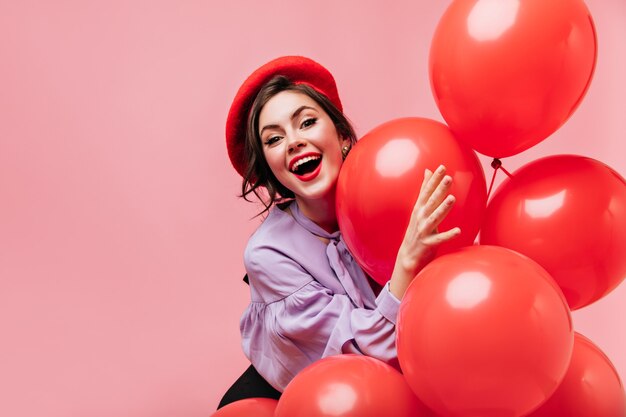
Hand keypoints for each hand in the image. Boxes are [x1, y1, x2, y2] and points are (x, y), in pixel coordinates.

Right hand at [389, 164, 460, 298]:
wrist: (408, 255)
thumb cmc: (417, 229)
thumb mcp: (419, 208)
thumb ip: (425, 190)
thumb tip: (428, 171)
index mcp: (419, 208)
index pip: (426, 191)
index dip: (434, 180)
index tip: (442, 167)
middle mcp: (420, 217)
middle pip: (431, 202)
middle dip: (439, 190)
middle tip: (449, 178)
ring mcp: (423, 230)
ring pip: (434, 218)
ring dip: (442, 209)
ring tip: (452, 199)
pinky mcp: (428, 243)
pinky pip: (439, 239)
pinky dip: (448, 235)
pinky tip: (458, 231)